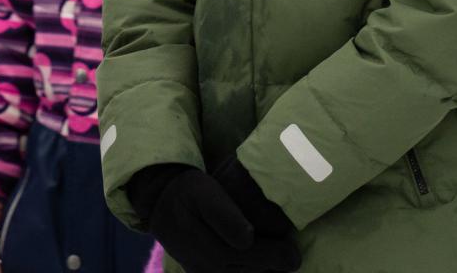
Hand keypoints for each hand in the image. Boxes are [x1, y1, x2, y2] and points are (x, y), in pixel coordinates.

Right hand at [143, 165, 299, 272]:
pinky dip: (250, 272)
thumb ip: (224, 215)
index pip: (252, 259)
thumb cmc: (188, 193)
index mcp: (210, 250)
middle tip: (293, 257)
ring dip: (264, 271)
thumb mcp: (204, 193)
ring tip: (280, 261)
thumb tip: (248, 239)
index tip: (295, 254)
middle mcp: (208, 269)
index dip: (277, 258)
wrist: (161, 205)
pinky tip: (264, 266)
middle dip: (274, 265)